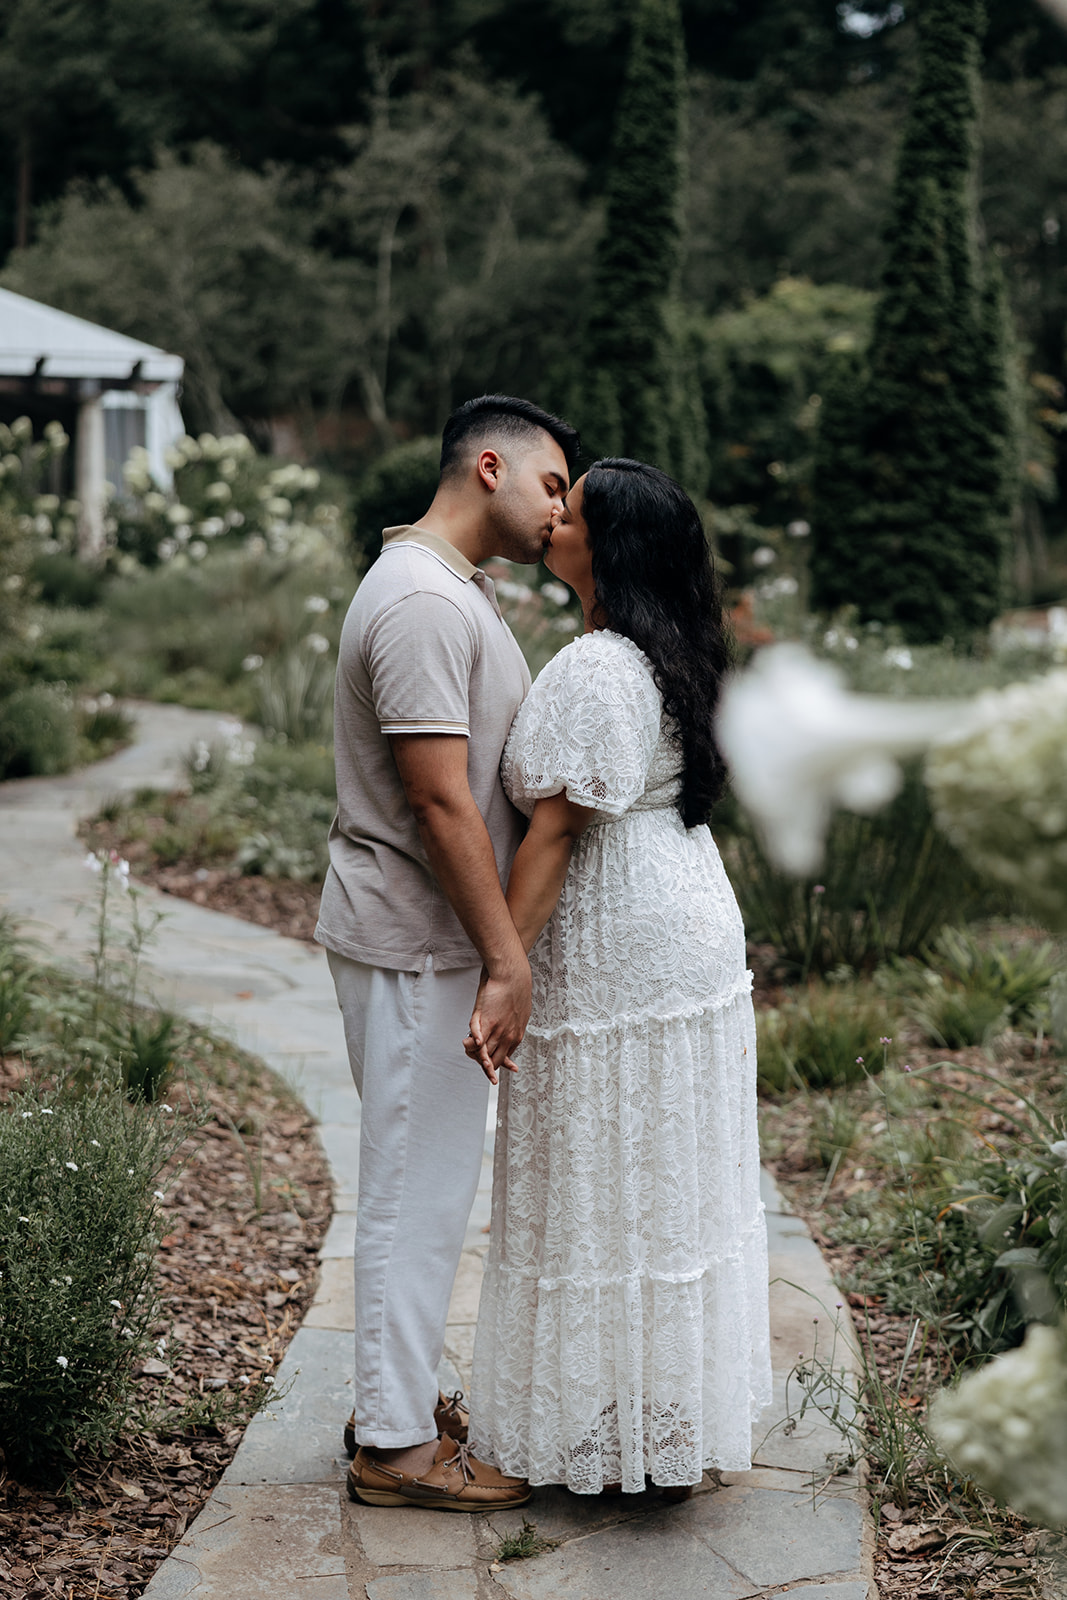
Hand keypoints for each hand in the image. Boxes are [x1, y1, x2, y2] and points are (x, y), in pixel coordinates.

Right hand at [463, 961, 529, 1084]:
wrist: (512, 974)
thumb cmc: (514, 989)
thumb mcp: (518, 1011)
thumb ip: (512, 1022)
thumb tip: (507, 1025)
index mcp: (516, 1035)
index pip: (504, 1057)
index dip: (496, 1064)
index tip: (491, 1069)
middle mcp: (508, 1037)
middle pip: (493, 1060)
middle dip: (483, 1064)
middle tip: (475, 1057)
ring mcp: (498, 1030)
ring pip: (483, 1053)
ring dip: (474, 1055)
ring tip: (468, 1049)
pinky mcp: (487, 1021)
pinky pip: (477, 1039)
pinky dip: (473, 1044)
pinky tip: (471, 1043)